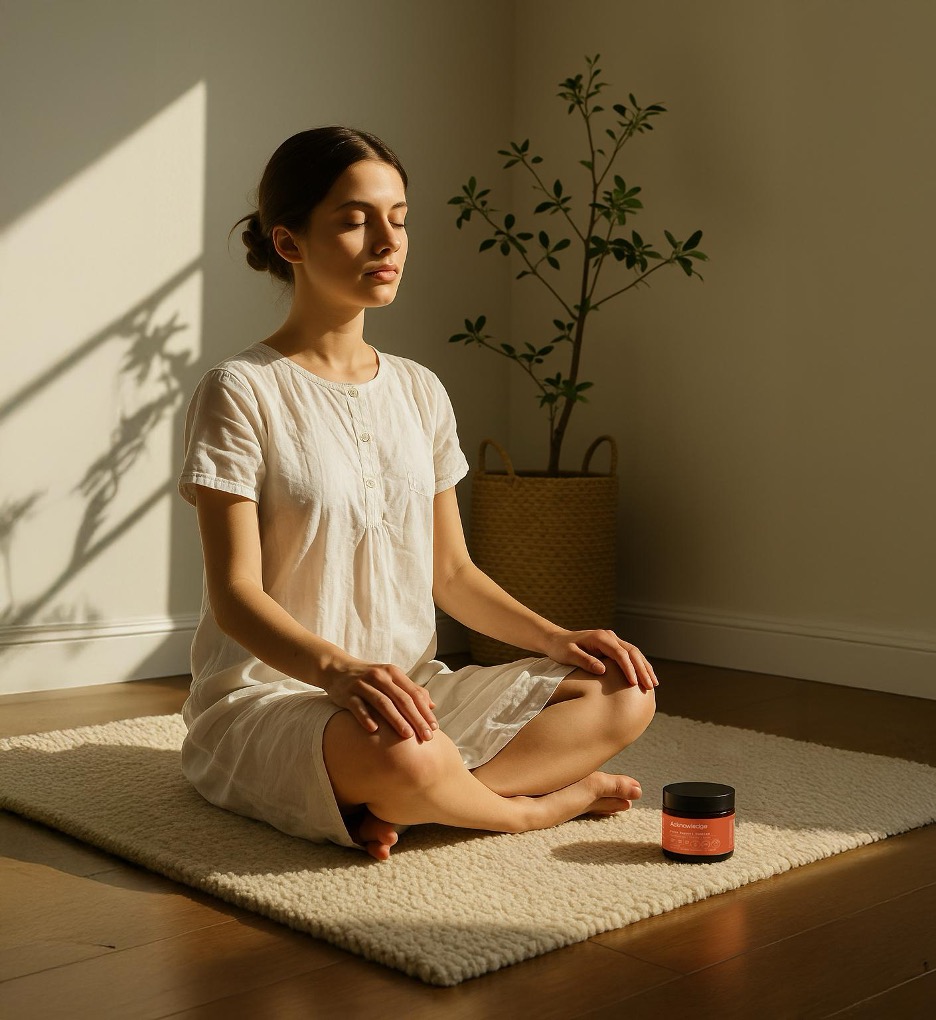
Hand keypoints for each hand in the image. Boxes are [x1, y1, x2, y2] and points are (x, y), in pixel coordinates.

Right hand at [321, 658, 438, 740]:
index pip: (414, 693)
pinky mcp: (347, 693)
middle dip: (416, 718)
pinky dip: (366, 717)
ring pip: (382, 702)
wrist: (337, 668)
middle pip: (401, 699)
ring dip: (396, 719)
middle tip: (426, 737)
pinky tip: (374, 730)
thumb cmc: (369, 678)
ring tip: (407, 735)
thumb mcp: (390, 678)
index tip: (434, 728)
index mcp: (393, 673)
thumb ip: (410, 690)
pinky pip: (357, 706)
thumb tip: (432, 705)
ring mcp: (362, 684)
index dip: (425, 711)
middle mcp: (379, 676)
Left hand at [542, 628, 658, 691]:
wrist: (557, 640)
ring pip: (634, 653)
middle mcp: (609, 637)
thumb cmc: (561, 649)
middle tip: (650, 686)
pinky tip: (645, 676)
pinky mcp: (613, 646)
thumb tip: (602, 670)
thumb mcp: (569, 655)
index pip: (620, 654)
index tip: (634, 684)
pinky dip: (639, 665)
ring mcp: (612, 640)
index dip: (628, 669)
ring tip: (653, 683)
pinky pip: (630, 655)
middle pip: (632, 652)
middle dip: (642, 669)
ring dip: (644, 667)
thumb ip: (585, 661)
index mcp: (600, 638)